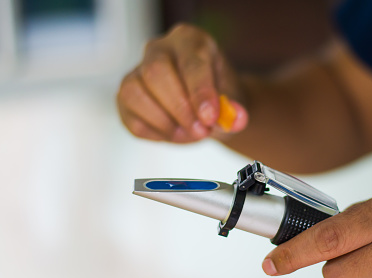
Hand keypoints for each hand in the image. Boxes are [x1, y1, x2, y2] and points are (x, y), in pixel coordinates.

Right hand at [117, 23, 248, 142]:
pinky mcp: (125, 97)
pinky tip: (175, 134)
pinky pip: (131, 118)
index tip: (210, 117)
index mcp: (190, 40)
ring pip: (135, 92)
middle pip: (157, 72)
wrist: (207, 109)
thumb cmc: (219, 99)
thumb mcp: (234, 104)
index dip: (200, 92)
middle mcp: (159, 49)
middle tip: (202, 131)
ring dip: (165, 122)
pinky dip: (155, 133)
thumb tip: (236, 119)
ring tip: (191, 134)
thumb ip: (236, 111)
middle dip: (180, 109)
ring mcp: (137, 71)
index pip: (191, 62)